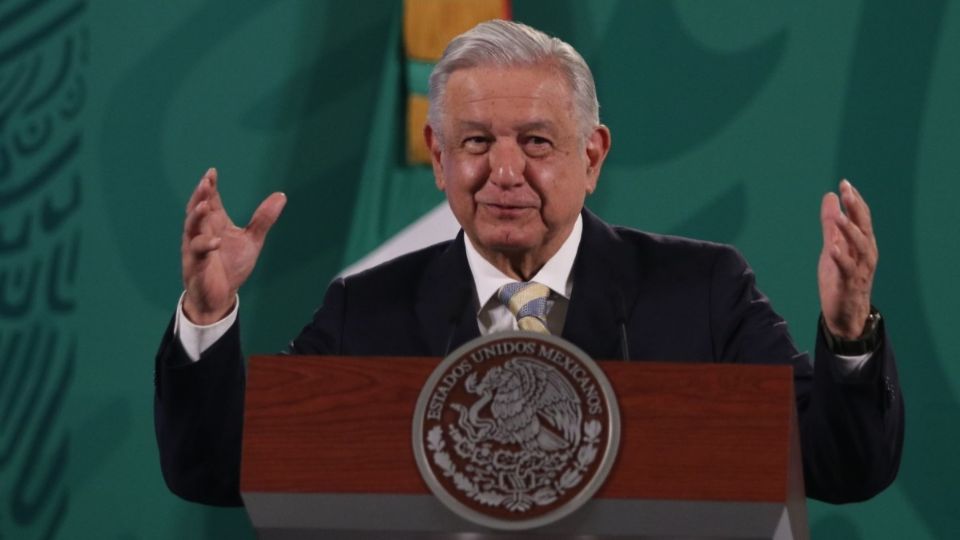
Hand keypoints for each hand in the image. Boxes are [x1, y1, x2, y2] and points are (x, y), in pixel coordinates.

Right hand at [181, 168, 285, 324]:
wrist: (221, 296)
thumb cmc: (232, 266)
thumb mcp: (252, 240)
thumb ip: (263, 219)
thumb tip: (281, 195)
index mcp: (214, 223)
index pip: (210, 200)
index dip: (210, 186)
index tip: (212, 172)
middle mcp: (201, 232)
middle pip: (196, 209)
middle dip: (200, 195)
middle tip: (205, 182)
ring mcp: (196, 248)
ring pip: (191, 228)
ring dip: (196, 216)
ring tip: (205, 205)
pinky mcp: (196, 265)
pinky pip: (197, 252)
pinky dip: (205, 245)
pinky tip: (216, 241)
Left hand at [818, 179, 876, 338]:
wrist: (846, 314)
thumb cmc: (841, 277)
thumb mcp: (833, 246)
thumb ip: (831, 224)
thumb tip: (830, 196)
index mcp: (862, 244)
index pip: (861, 218)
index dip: (854, 201)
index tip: (845, 183)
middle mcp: (865, 254)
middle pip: (863, 227)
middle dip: (855, 208)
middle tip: (846, 191)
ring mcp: (859, 269)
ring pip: (859, 247)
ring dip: (849, 230)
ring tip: (838, 216)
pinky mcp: (848, 284)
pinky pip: (847, 269)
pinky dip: (841, 258)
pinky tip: (832, 248)